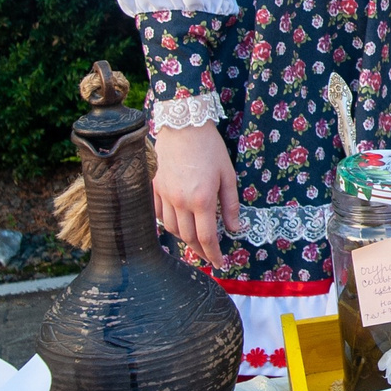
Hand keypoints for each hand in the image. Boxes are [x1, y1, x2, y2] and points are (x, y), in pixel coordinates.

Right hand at [152, 122, 239, 262]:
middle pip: (188, 238)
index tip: (220, 263)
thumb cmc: (210, 148)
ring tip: (197, 241)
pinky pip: (159, 215)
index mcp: (202, 199)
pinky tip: (178, 225)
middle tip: (210, 257)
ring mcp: (165, 195)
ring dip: (184, 240)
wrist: (184, 126)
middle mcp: (180, 201)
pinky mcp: (156, 188)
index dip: (213, 254)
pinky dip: (168, 225)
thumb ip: (230, 205)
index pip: (206, 237)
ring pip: (172, 229)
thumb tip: (234, 229)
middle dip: (200, 252)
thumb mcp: (228, 175)